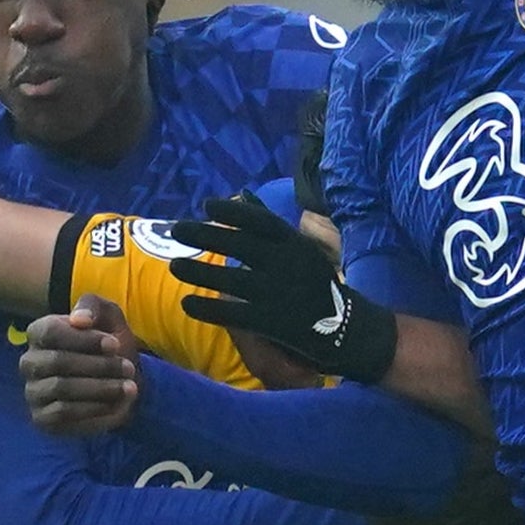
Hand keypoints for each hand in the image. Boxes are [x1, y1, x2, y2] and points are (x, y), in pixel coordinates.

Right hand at [20, 295, 140, 434]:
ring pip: (62, 389)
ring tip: (129, 387)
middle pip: (57, 362)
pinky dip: (94, 409)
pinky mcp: (42, 418)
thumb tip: (79, 320)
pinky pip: (64, 414)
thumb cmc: (109, 346)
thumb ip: (93, 307)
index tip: (115, 344)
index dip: (84, 338)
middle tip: (128, 368)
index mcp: (38, 333)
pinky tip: (116, 404)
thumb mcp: (108, 317)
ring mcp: (33, 392)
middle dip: (99, 365)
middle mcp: (29, 362)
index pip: (51, 332)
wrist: (120, 381)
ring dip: (101, 388)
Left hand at [168, 195, 397, 383]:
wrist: (350, 329)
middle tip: (177, 230)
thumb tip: (243, 195)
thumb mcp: (302, 249)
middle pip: (239, 245)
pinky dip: (209, 309)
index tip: (207, 205)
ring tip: (174, 265)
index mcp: (296, 244)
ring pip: (231, 279)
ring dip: (200, 272)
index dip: (233, 211)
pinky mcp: (273, 322)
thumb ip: (271, 225)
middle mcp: (287, 264)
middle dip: (206, 235)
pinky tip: (188, 304)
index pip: (261, 221)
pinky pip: (234, 313)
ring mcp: (279, 293)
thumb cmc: (320, 285)